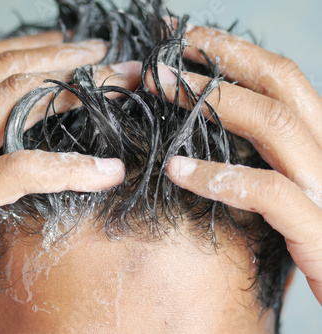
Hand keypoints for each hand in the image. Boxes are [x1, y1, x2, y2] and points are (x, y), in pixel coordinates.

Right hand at [0, 32, 138, 331]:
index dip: (29, 47)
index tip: (64, 45)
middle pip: (8, 69)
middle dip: (63, 56)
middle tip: (104, 54)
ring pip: (19, 100)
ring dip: (78, 90)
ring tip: (117, 84)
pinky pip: (24, 170)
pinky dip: (72, 168)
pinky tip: (105, 171)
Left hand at [156, 27, 321, 304]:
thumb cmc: (313, 245)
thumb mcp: (291, 195)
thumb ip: (264, 164)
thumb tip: (210, 144)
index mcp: (320, 143)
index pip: (281, 80)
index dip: (235, 52)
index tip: (188, 38)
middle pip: (280, 83)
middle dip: (220, 56)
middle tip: (167, 43)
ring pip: (274, 124)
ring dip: (209, 101)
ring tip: (157, 87)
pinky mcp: (321, 231)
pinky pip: (267, 192)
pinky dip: (218, 177)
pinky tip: (175, 170)